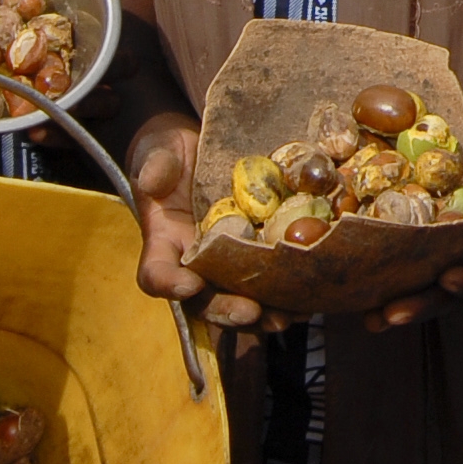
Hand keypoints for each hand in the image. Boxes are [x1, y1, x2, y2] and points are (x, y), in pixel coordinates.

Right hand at [127, 111, 275, 334]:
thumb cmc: (170, 154)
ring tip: (285, 316)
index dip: (169, 284)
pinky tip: (309, 300)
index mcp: (164, 242)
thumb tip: (153, 181)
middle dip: (227, 309)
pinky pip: (268, 281)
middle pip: (203, 300)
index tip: (188, 284)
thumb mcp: (158, 153)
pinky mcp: (255, 254)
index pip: (156, 273)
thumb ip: (155, 166)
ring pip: (239, 299)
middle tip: (251, 312)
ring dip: (262, 314)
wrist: (196, 147)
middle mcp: (194, 262)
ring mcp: (225, 262)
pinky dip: (287, 294)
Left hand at [369, 114, 462, 330]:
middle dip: (425, 304)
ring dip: (403, 302)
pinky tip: (361, 285)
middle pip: (457, 293)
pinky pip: (417, 261)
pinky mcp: (441, 239)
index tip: (448, 280)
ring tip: (371, 319)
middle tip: (392, 314)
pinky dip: (392, 275)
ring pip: (433, 286)